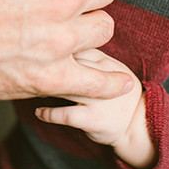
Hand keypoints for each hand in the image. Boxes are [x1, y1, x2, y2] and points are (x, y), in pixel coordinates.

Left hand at [35, 48, 154, 167]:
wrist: (138, 124)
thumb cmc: (118, 93)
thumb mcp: (111, 68)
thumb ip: (89, 56)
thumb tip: (56, 44)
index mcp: (106, 61)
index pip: (76, 45)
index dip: (55, 48)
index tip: (40, 53)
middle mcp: (104, 76)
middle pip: (68, 63)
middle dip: (46, 64)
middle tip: (30, 70)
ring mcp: (98, 98)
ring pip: (65, 86)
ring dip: (44, 87)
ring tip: (34, 90)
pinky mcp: (92, 119)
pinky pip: (63, 114)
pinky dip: (47, 113)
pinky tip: (39, 112)